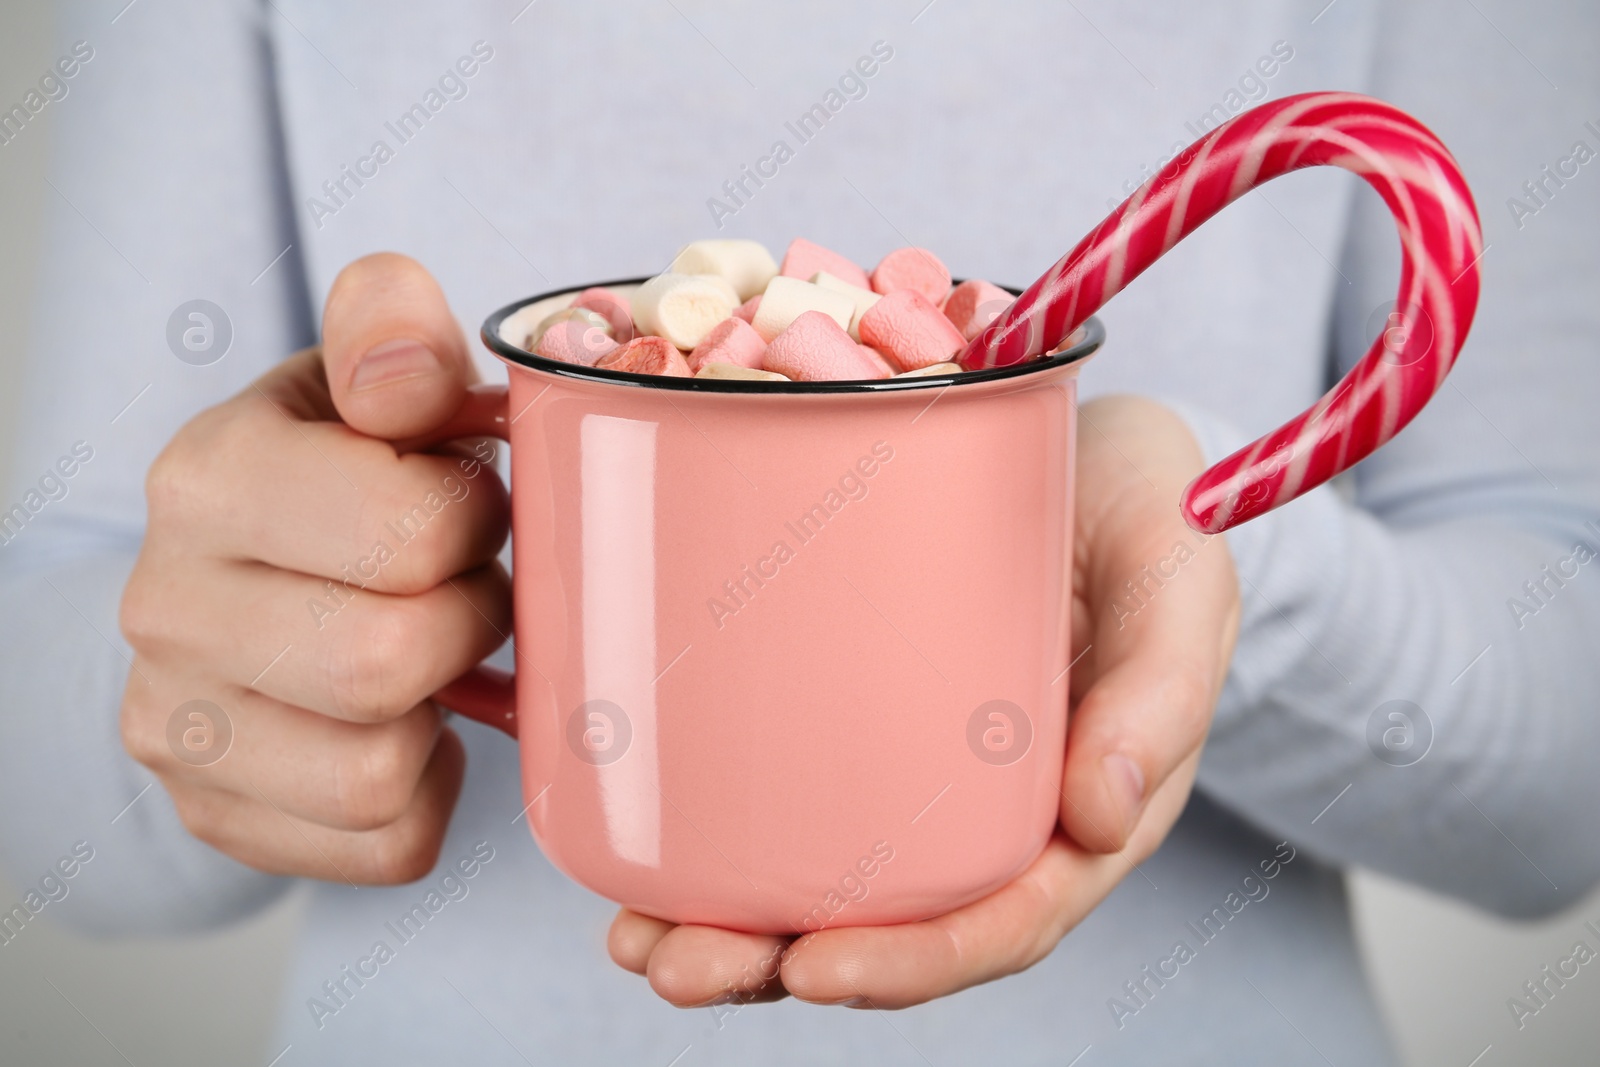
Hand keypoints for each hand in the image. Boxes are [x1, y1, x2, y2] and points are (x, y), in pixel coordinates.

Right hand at [119, 254, 509, 882]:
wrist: (243, 579)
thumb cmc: (339, 473)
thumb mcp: (365, 382)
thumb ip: (395, 338)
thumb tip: (409, 363)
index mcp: (207, 478)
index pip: (412, 529)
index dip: (477, 519)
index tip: (464, 504)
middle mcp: (166, 608)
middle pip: (391, 660)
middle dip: (468, 620)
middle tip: (466, 587)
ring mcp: (179, 727)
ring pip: (379, 772)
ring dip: (444, 713)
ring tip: (435, 655)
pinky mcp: (218, 816)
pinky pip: (387, 843)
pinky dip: (431, 792)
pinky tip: (412, 726)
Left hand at [607, 395, 1239, 1007]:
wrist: (1097, 450)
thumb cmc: (1151, 520)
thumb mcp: (1179, 588)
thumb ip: (1162, 692)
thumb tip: (1106, 818)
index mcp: (1081, 812)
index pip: (1002, 920)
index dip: (914, 962)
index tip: (815, 966)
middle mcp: (995, 812)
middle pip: (894, 924)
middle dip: (780, 965)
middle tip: (675, 967)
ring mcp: (925, 768)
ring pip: (831, 878)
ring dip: (732, 926)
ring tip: (636, 939)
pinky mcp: (870, 710)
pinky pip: (800, 792)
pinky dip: (721, 832)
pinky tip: (648, 835)